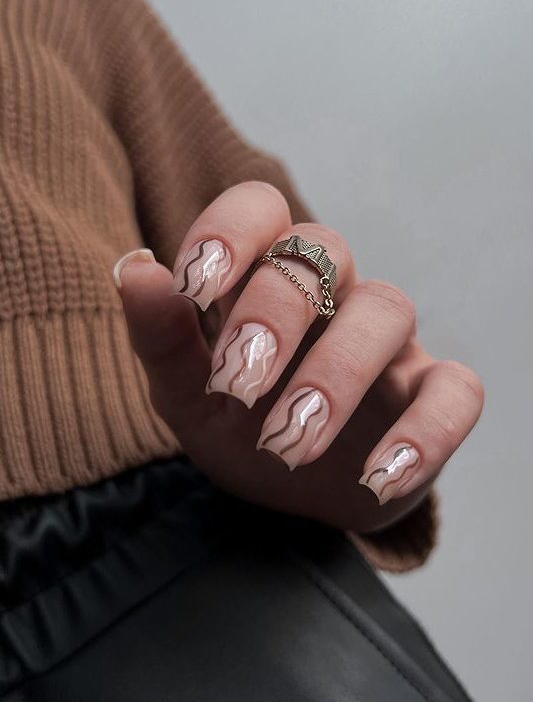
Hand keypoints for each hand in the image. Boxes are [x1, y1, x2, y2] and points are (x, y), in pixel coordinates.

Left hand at [114, 182, 482, 532]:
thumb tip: (136, 268)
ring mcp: (390, 343)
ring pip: (389, 309)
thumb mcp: (186, 395)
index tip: (194, 286)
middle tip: (237, 385)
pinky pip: (456, 391)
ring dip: (337, 376)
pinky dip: (425, 433)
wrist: (295, 493)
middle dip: (277, 313)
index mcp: (267, 279)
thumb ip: (162, 338)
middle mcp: (335, 294)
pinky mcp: (432, 396)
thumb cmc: (240, 427)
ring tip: (289, 446)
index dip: (232, 229)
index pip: (262, 208)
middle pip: (325, 251)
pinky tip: (376, 478)